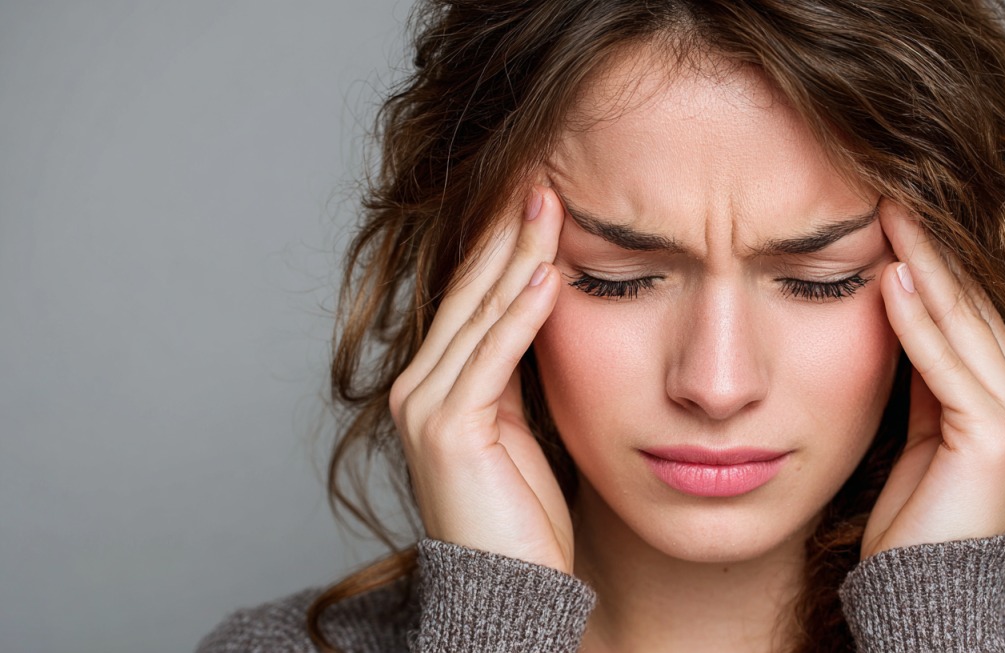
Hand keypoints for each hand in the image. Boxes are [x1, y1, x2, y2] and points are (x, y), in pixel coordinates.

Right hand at [388, 186, 573, 573]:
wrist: (511, 592)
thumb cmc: (522, 517)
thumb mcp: (521, 428)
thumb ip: (518, 372)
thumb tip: (543, 311)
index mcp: (434, 384)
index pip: (470, 298)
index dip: (501, 247)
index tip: (537, 200)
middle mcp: (418, 387)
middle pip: (468, 294)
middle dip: (506, 235)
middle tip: (541, 179)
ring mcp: (425, 407)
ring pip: (479, 315)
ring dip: (517, 257)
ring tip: (549, 205)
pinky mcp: (446, 429)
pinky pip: (493, 357)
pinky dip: (521, 314)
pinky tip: (548, 274)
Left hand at [863, 201, 1004, 558]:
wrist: (920, 593)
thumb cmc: (911, 522)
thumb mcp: (917, 435)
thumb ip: (920, 379)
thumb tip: (895, 317)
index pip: (964, 313)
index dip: (928, 261)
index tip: (889, 213)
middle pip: (968, 307)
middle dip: (926, 248)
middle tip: (888, 190)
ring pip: (961, 323)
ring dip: (921, 264)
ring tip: (889, 210)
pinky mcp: (997, 436)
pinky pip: (945, 365)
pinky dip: (915, 320)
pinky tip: (889, 276)